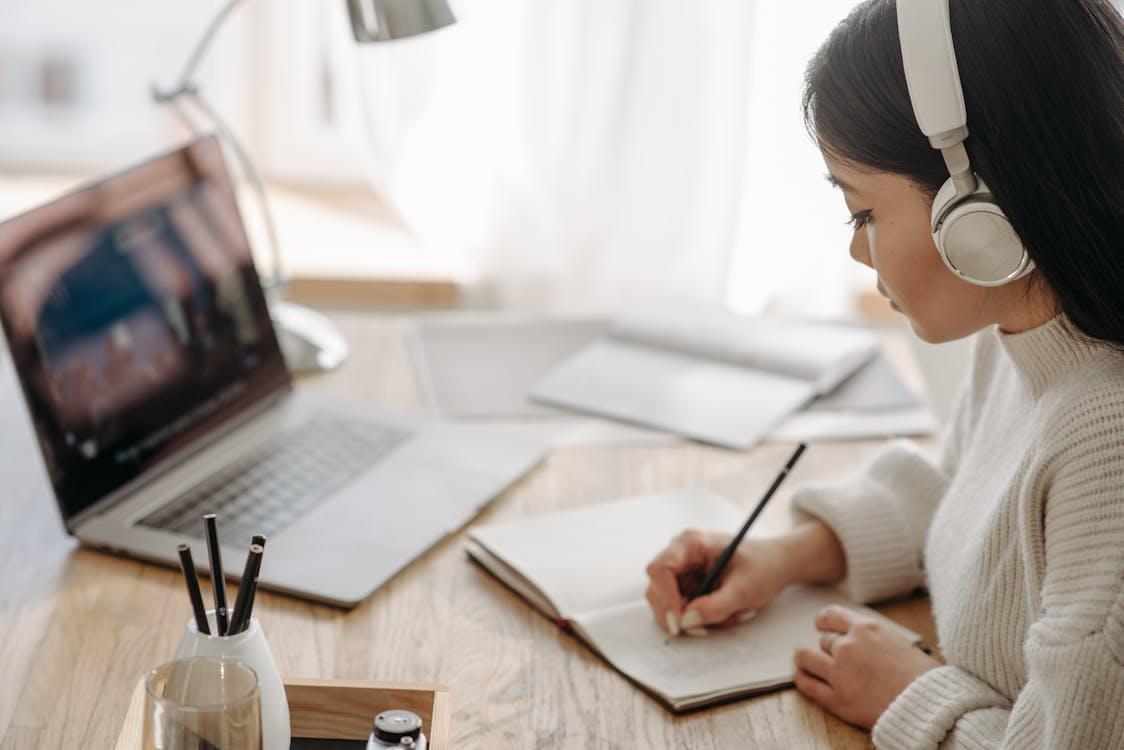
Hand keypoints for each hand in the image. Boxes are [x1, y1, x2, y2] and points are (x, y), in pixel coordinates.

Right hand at [645, 529, 792, 634]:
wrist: (777, 565)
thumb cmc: (763, 567)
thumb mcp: (744, 589)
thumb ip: (715, 606)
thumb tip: (686, 622)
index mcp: (691, 543)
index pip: (660, 569)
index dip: (665, 597)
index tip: (679, 622)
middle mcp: (681, 556)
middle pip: (657, 590)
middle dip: (678, 614)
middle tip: (702, 630)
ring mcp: (683, 572)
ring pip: (669, 604)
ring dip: (695, 618)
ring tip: (729, 615)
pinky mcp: (688, 587)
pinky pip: (683, 610)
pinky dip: (703, 618)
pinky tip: (728, 613)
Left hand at [793, 605, 941, 728]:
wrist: (929, 707)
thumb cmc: (924, 677)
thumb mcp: (900, 643)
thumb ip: (875, 638)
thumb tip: (864, 638)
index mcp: (867, 629)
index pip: (832, 616)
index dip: (823, 620)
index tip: (820, 624)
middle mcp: (849, 647)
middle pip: (824, 641)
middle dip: (828, 648)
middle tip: (830, 654)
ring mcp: (840, 672)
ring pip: (807, 657)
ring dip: (804, 658)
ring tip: (802, 660)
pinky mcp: (837, 698)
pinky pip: (808, 685)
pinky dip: (802, 679)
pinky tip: (801, 677)